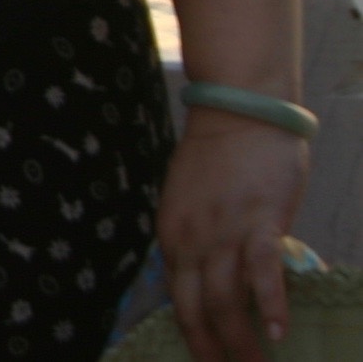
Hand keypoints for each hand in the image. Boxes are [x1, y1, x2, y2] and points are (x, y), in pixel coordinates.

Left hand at [159, 114, 308, 360]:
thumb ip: (199, 241)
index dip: (193, 337)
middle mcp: (191, 239)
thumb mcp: (191, 205)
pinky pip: (260, 270)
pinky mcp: (259, 220)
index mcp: (172, 236)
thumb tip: (214, 276)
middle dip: (214, 351)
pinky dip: (268, 303)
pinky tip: (278, 330)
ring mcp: (223, 231)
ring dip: (243, 341)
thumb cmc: (219, 157)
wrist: (239, 113)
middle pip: (198, 309)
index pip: (177, 301)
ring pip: (226, 298)